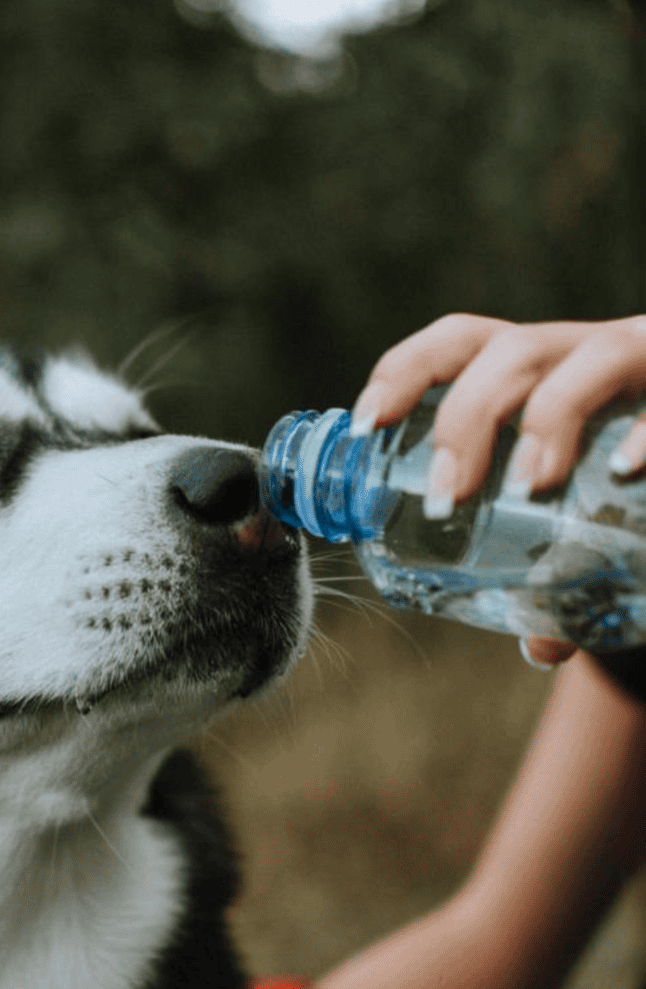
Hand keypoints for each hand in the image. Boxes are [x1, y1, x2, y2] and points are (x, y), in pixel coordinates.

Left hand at [351, 314, 645, 663]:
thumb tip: (542, 644)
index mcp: (537, 374)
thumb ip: (556, 573)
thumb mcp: (576, 521)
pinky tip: (629, 469)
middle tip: (447, 497)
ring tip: (530, 485)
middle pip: (511, 352)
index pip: (459, 343)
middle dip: (467, 418)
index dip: (406, 370)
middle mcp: (587, 355)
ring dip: (551, 418)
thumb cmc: (623, 492)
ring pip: (596, 355)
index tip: (368, 427)